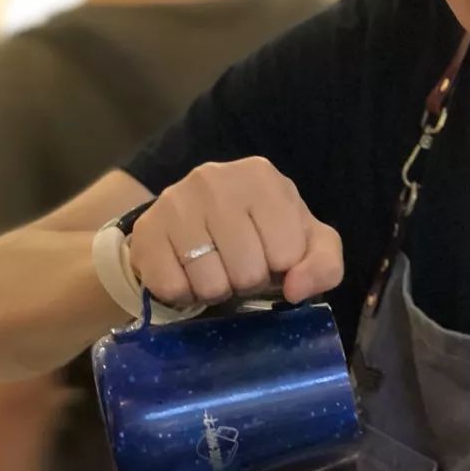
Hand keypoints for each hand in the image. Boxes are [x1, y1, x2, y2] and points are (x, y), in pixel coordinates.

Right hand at [129, 158, 342, 306]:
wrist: (191, 225)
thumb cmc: (260, 234)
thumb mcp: (306, 243)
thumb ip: (323, 264)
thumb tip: (296, 290)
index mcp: (261, 176)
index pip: (288, 252)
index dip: (281, 267)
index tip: (269, 256)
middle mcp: (215, 179)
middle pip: (248, 271)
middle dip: (248, 282)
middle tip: (239, 267)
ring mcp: (175, 201)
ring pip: (210, 282)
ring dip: (217, 290)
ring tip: (215, 269)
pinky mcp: (146, 230)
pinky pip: (172, 287)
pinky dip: (184, 294)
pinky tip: (187, 274)